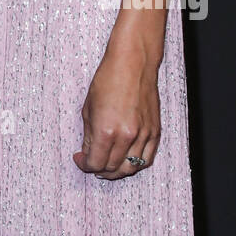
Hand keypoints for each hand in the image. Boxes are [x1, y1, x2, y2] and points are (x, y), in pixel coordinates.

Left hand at [73, 48, 160, 180]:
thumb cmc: (108, 79)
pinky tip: (125, 161)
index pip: (95, 163)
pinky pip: (147, 159)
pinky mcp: (155, 131)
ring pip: (130, 168)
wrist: (133, 64)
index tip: (80, 159)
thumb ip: (88, 136)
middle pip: (111, 168)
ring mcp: (143, 135)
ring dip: (116, 171)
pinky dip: (135, 165)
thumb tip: (87, 153)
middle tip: (91, 162)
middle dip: (98, 169)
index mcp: (106, 130)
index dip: (85, 165)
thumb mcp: (88, 108)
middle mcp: (126, 136)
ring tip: (107, 166)